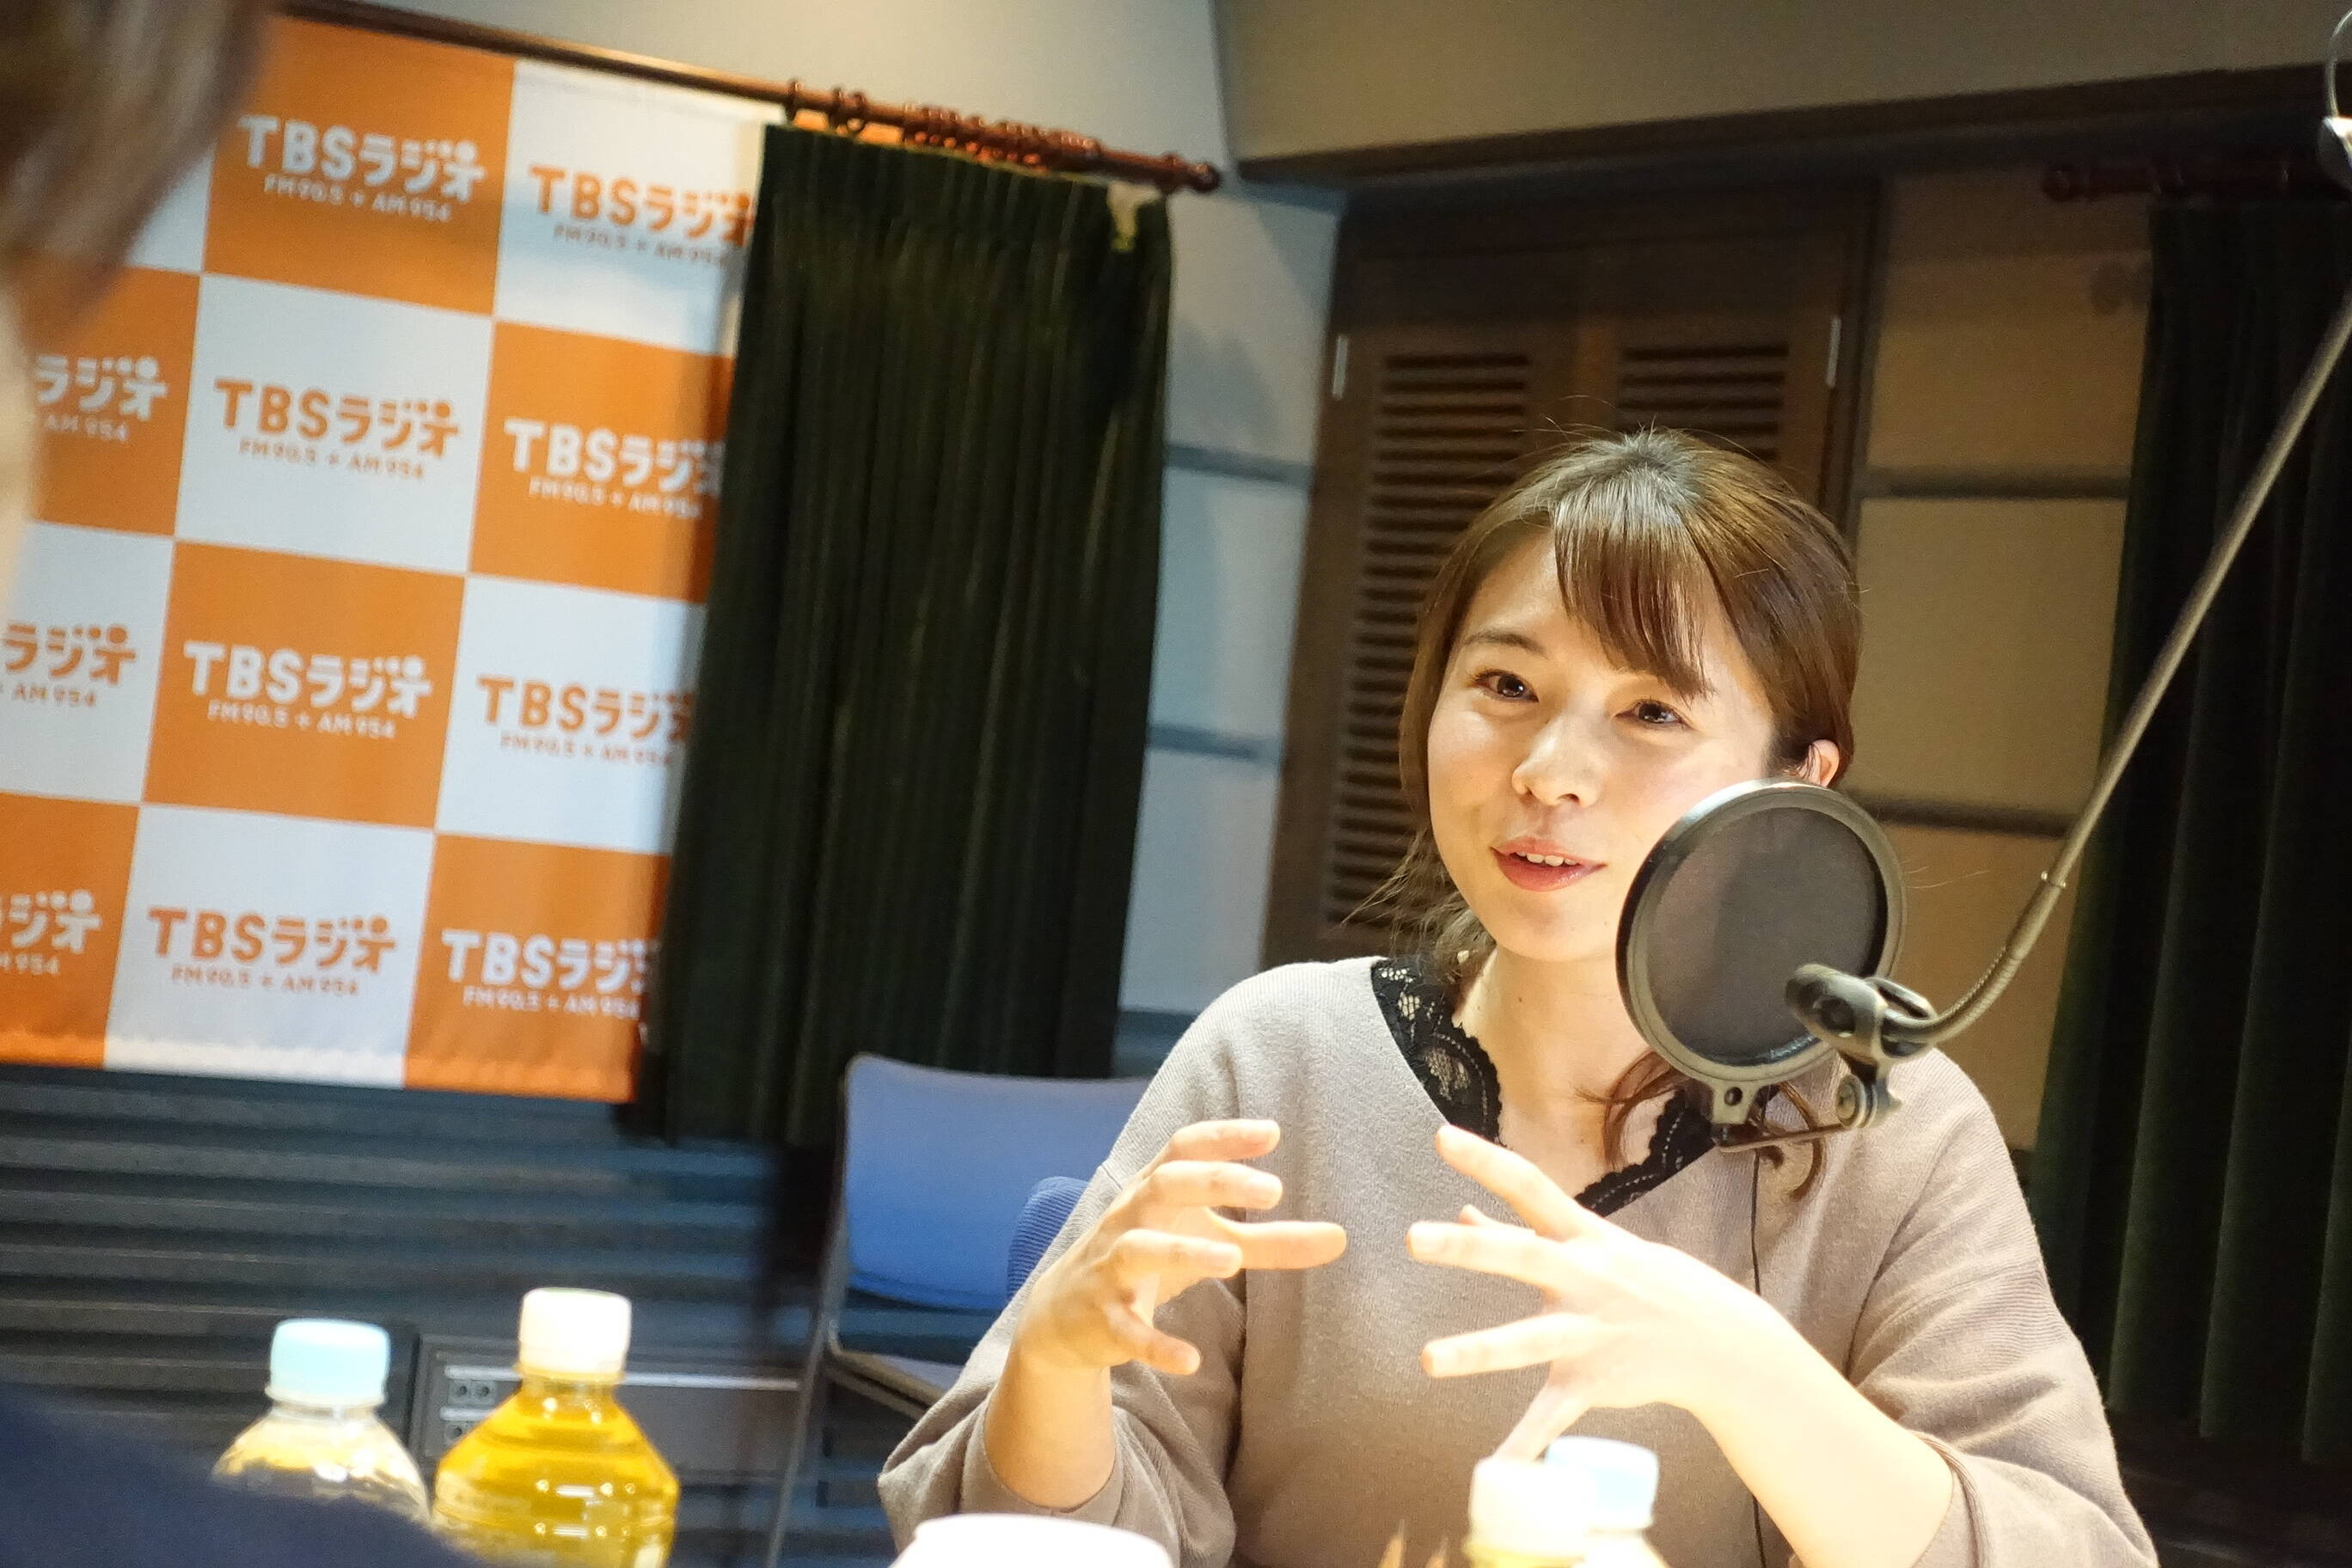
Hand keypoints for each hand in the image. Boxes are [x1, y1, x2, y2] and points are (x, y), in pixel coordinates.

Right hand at [1014, 1119, 1346, 1377]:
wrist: (1066, 1314)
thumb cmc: (1151, 1259)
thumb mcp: (1209, 1242)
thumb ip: (1273, 1241)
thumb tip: (1342, 1238)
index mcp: (1156, 1191)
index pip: (1185, 1148)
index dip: (1224, 1137)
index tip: (1272, 1132)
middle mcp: (1131, 1218)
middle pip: (1164, 1183)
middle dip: (1214, 1181)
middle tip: (1274, 1190)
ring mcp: (1111, 1266)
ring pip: (1139, 1248)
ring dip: (1183, 1250)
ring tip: (1232, 1258)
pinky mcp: (1102, 1317)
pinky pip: (1125, 1328)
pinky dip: (1154, 1343)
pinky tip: (1190, 1360)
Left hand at [1408, 1123, 1784, 1457]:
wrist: (1720, 1342)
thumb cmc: (1644, 1281)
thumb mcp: (1593, 1243)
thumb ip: (1524, 1230)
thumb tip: (1465, 1209)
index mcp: (1582, 1236)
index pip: (1529, 1185)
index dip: (1486, 1160)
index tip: (1440, 1136)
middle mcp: (1583, 1278)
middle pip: (1521, 1255)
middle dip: (1468, 1248)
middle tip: (1411, 1238)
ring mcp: (1588, 1332)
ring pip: (1527, 1340)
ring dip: (1478, 1351)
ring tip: (1427, 1361)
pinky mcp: (1592, 1381)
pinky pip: (1552, 1415)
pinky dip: (1525, 1444)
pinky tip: (1495, 1469)